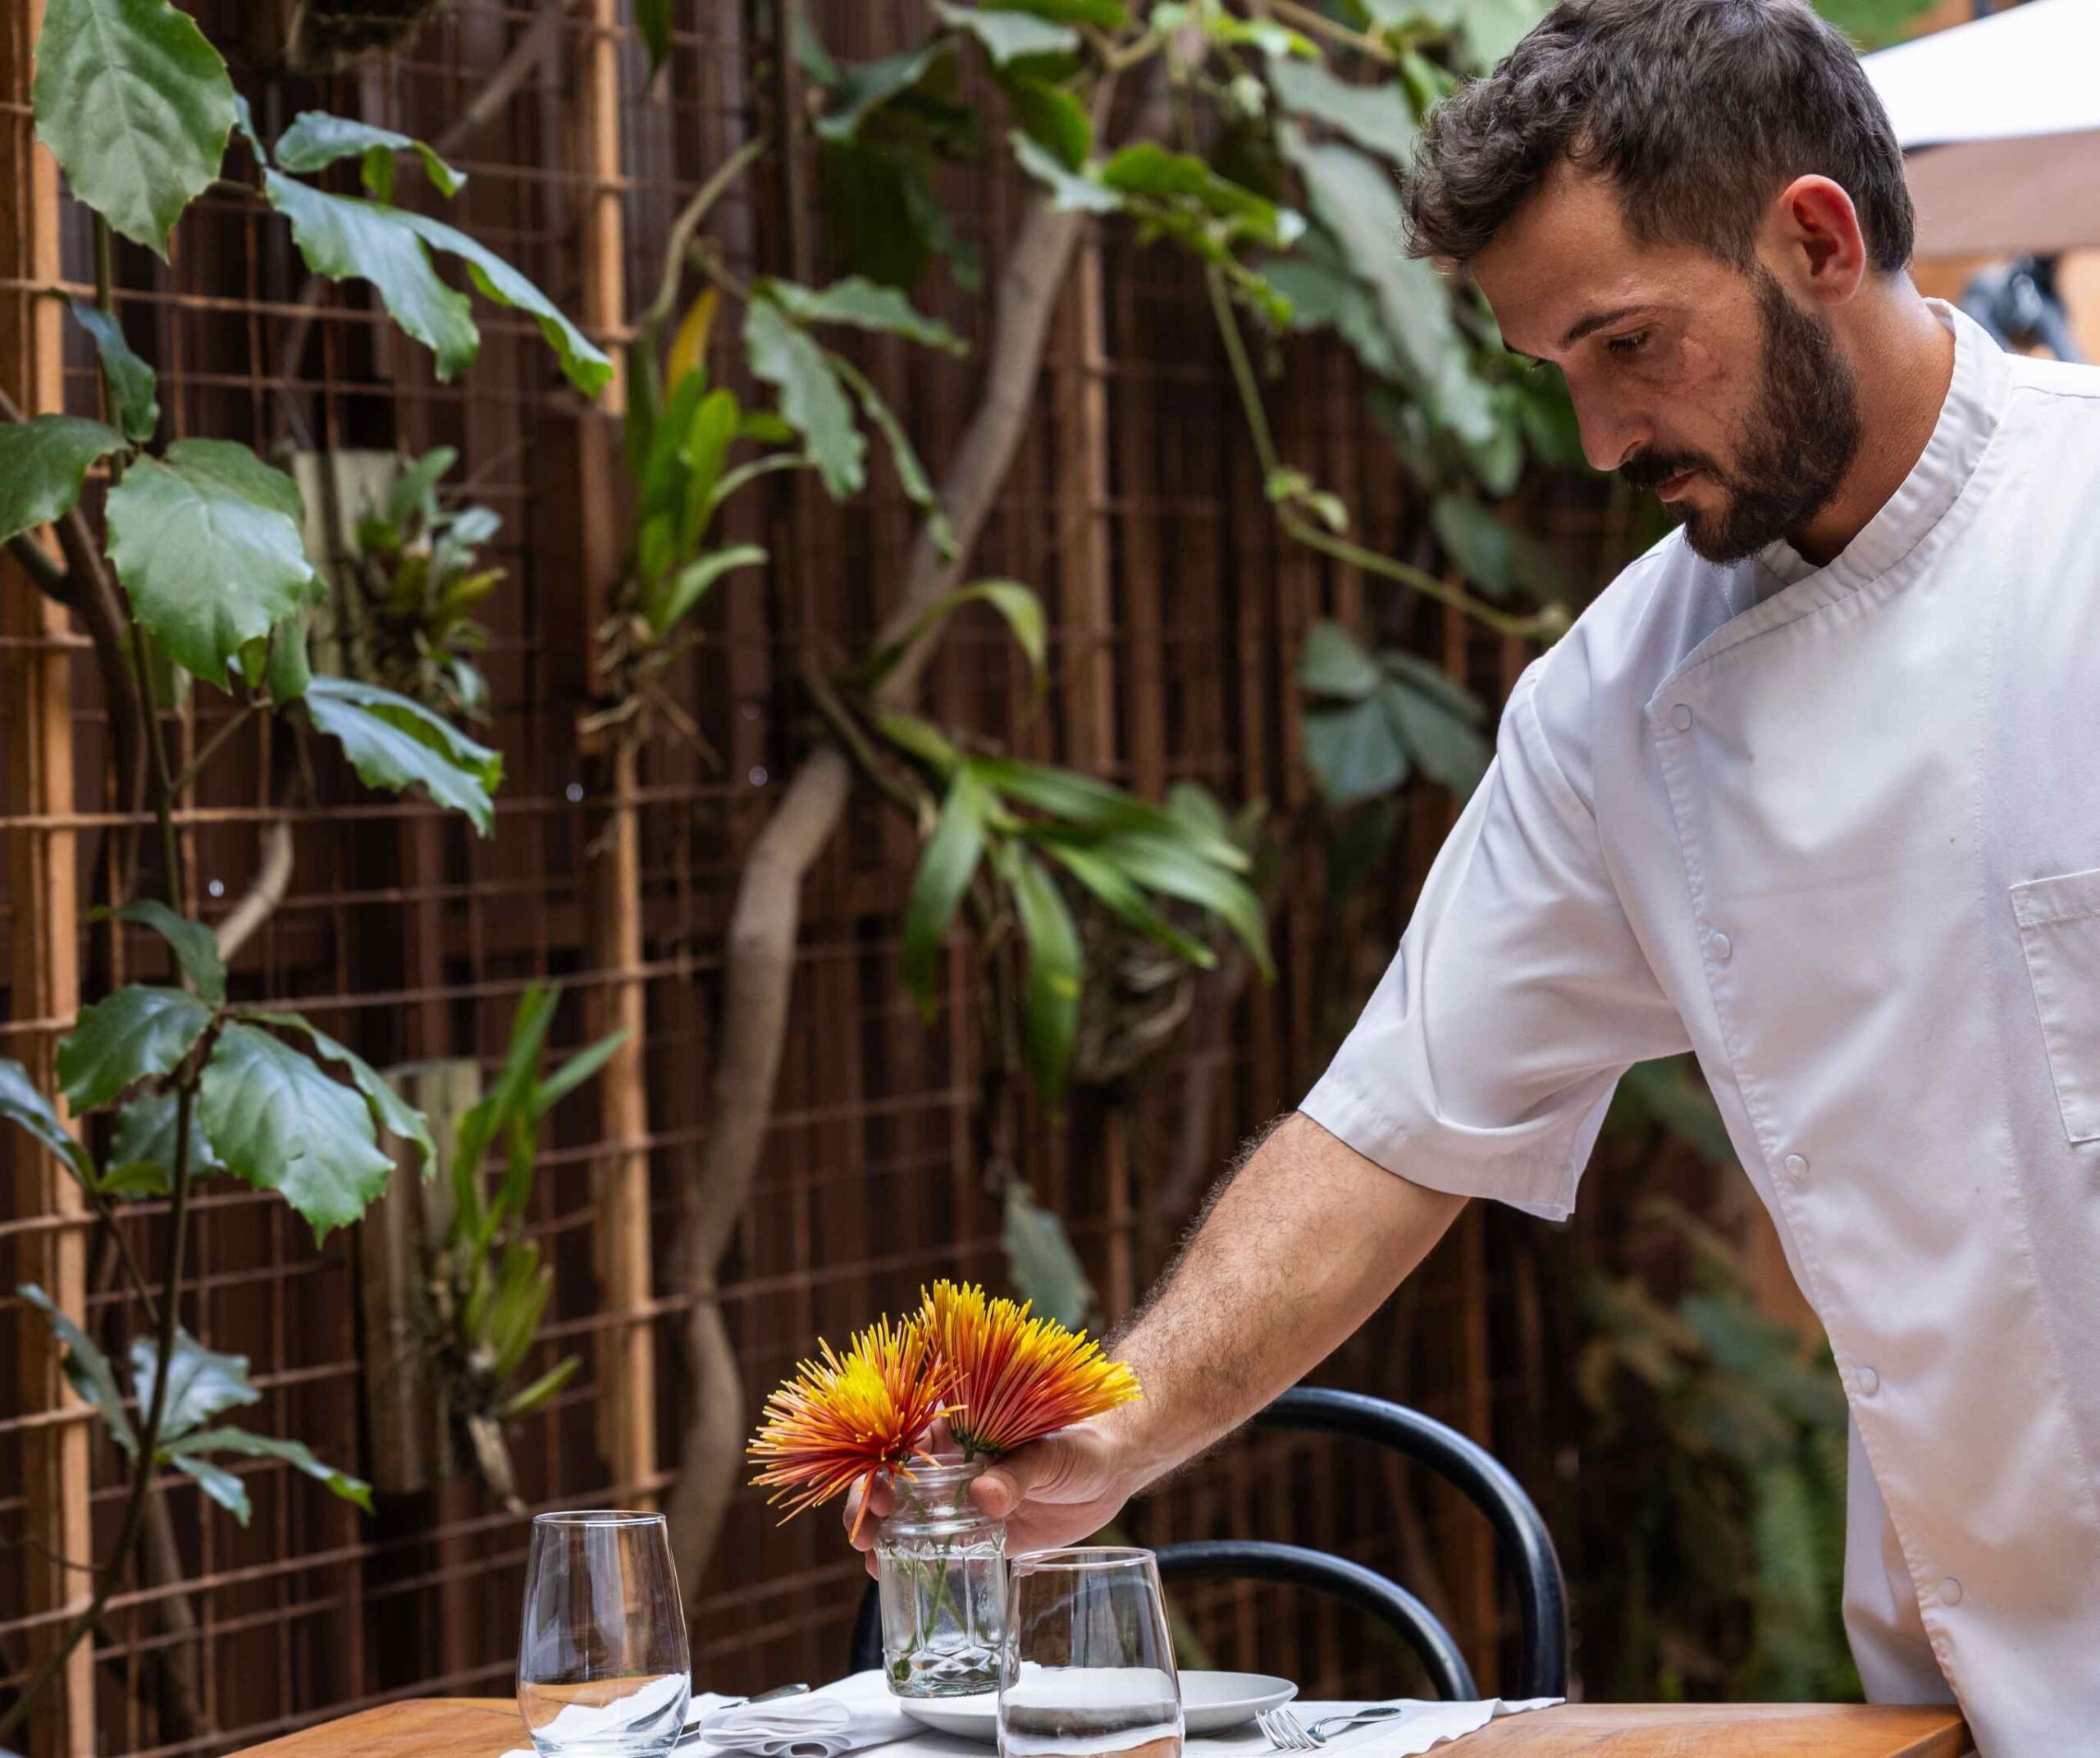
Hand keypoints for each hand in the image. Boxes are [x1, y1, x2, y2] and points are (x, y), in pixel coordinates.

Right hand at [843, 1417, 1139, 1576]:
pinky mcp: (982, 1537)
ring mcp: (965, 1505)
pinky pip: (942, 1550)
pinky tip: (892, 1577)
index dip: (884, 1467)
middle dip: (871, 1505)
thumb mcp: (1048, 1453)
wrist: (1112, 1472)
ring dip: (883, 1536)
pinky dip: (914, 1562)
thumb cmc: (1079, 1445)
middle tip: (864, 1531)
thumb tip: (985, 1496)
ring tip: (870, 1559)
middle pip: (898, 1484)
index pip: (909, 1446)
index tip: (877, 1491)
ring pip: (911, 1519)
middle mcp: (956, 1469)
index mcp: (964, 1434)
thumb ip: (1017, 1472)